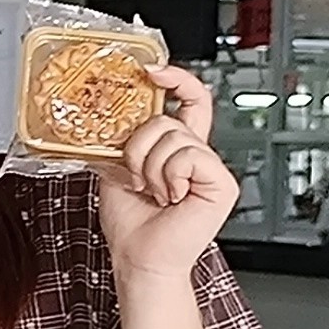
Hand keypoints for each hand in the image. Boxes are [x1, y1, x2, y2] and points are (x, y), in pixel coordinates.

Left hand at [99, 63, 241, 289]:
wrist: (136, 257)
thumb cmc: (130, 222)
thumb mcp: (117, 169)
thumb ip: (122, 140)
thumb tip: (107, 113)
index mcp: (177, 149)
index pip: (189, 101)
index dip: (177, 80)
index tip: (153, 71)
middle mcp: (197, 154)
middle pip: (169, 119)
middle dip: (139, 149)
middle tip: (138, 179)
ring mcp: (211, 168)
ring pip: (174, 137)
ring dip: (150, 168)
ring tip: (154, 193)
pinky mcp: (221, 183)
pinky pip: (188, 156)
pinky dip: (169, 176)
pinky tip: (172, 198)